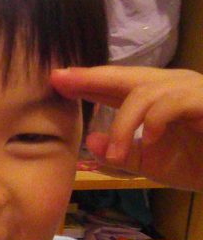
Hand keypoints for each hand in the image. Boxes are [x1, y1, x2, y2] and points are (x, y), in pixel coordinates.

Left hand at [51, 66, 202, 191]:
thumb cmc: (201, 163)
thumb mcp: (154, 163)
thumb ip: (123, 155)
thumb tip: (91, 142)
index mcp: (157, 99)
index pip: (115, 85)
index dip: (84, 81)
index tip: (53, 79)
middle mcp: (173, 87)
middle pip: (124, 76)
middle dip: (90, 77)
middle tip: (58, 80)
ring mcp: (193, 90)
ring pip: (145, 91)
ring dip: (125, 123)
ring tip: (118, 153)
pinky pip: (175, 101)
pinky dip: (157, 120)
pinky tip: (151, 139)